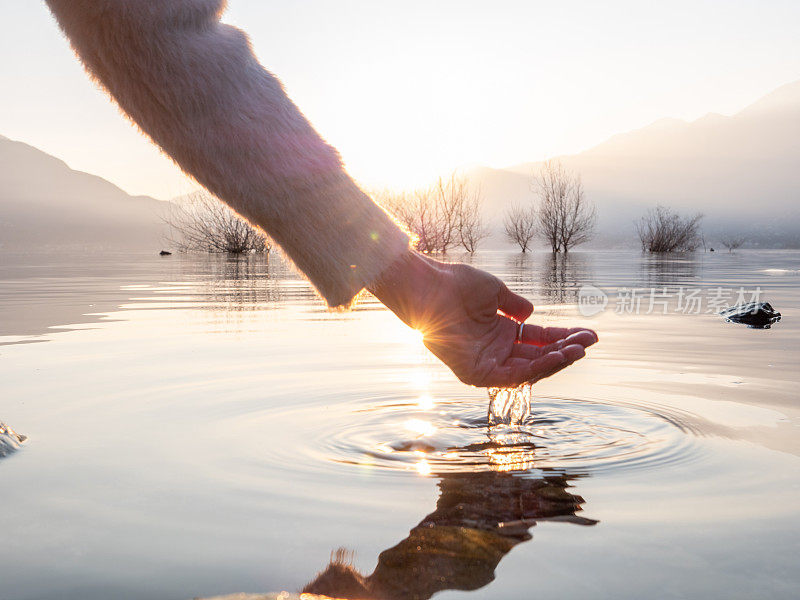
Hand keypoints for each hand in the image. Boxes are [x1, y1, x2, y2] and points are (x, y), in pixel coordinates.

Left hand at [369, 252, 596, 386]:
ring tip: (579, 350)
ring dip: (555, 361)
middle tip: (589, 342)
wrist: (430, 287)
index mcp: (500, 332)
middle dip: (566, 350)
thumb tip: (530, 314)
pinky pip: (512, 375)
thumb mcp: (494, 292)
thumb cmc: (456, 285)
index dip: (563, 337)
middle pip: (538, 357)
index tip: (588, 334)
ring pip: (529, 369)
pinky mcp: (476, 374)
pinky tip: (556, 356)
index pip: (539, 340)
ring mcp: (486, 364)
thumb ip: (515, 305)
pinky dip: (535, 368)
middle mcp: (495, 351)